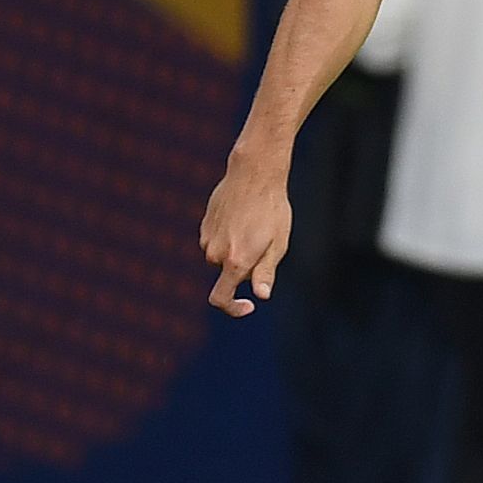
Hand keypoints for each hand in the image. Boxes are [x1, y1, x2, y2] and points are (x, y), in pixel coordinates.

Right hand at [199, 151, 293, 316]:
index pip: (220, 299)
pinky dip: (229, 237)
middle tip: (265, 242)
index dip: (232, 308)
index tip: (248, 305)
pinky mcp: (204, 225)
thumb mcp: (278, 243)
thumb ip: (266, 272)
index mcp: (235, 261)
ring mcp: (207, 238)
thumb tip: (261, 296)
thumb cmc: (272, 209)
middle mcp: (216, 253)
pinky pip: (216, 241)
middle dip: (244, 267)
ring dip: (236, 250)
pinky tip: (243, 216)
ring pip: (222, 257)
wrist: (253, 174)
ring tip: (255, 225)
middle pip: (228, 274)